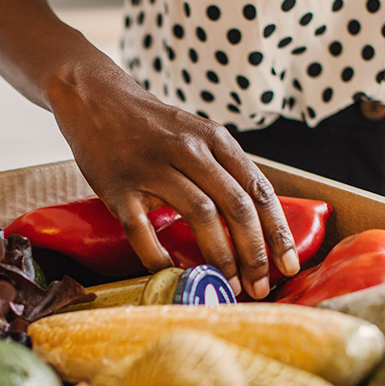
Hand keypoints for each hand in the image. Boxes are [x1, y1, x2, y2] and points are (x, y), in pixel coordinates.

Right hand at [46, 59, 299, 298]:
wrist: (96, 99)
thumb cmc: (152, 126)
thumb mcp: (197, 134)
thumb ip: (224, 171)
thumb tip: (254, 224)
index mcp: (214, 140)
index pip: (257, 189)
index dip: (277, 231)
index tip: (288, 264)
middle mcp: (188, 150)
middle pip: (235, 205)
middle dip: (253, 253)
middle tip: (259, 287)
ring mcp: (152, 167)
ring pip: (200, 215)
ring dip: (219, 257)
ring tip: (227, 286)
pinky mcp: (118, 185)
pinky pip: (142, 228)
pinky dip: (157, 255)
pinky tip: (170, 272)